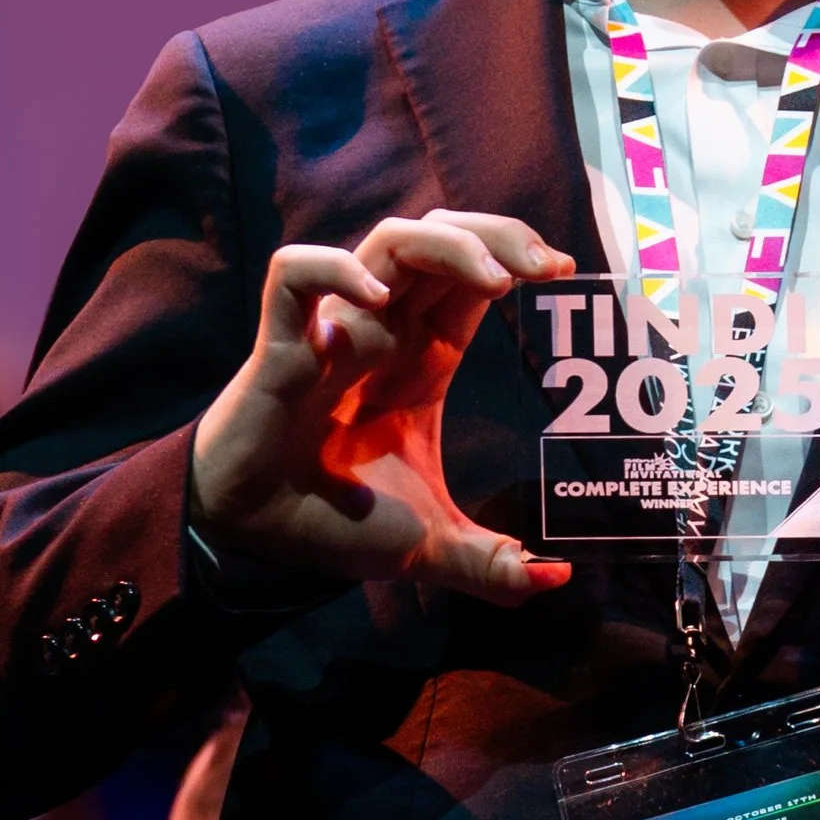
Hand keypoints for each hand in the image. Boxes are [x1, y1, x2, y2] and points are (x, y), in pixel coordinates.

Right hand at [191, 211, 573, 602]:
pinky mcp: (281, 345)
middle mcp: (384, 330)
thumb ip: (491, 564)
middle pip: (443, 238)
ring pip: (387, 240)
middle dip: (500, 235)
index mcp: (422, 358)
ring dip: (446, 245)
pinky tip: (377, 301)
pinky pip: (295, 273)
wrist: (255, 540)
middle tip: (549, 266)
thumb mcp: (428, 546)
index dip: (517, 258)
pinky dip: (336, 269)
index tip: (564, 271)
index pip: (474, 276)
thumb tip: (556, 584)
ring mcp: (334, 330)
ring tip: (495, 281)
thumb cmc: (333, 522)